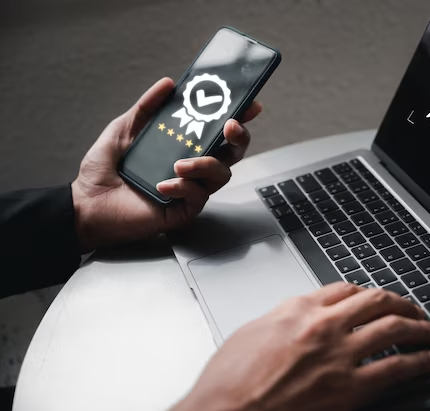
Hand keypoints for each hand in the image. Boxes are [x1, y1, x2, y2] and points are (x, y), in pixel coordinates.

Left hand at [71, 78, 261, 250]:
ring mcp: (190, 190)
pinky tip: (163, 185)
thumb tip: (168, 84)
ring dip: (206, 164)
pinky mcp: (183, 211)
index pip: (218, 132)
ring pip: (221, 175)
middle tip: (229, 126)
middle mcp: (191, 168)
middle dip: (238, 137)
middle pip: (232, 153)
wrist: (86, 205)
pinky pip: (198, 197)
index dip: (237, 118)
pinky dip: (183, 187)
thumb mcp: (124, 130)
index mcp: (182, 148)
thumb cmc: (103, 171)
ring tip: (181, 164)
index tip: (248, 105)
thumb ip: (147, 107)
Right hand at [167, 283, 429, 410]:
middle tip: (416, 309)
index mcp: (298, 308)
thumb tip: (302, 316)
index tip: (376, 300)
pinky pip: (396, 368)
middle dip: (403, 302)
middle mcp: (324, 325)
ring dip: (421, 326)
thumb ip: (285, 318)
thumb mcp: (253, 332)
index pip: (345, 289)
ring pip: (394, 328)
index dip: (368, 293)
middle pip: (377, 301)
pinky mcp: (349, 389)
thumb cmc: (229, 380)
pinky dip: (419, 361)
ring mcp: (339, 355)